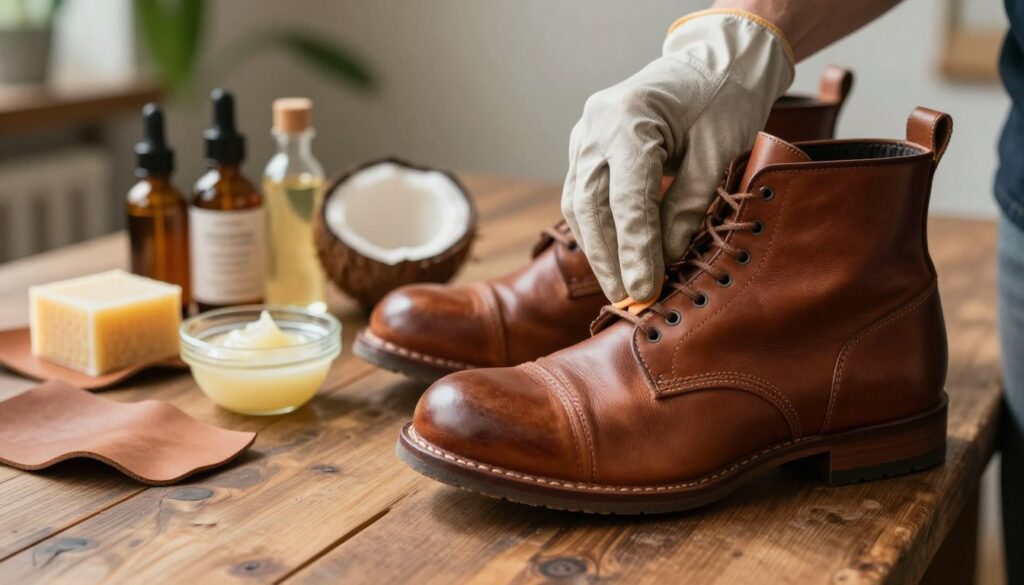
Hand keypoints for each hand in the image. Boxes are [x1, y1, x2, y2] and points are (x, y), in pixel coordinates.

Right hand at [561, 10, 793, 304]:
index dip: (635, 250)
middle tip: (628, 300)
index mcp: (629, 117)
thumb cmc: (723, 99)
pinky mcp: (586, 148)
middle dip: (608, 258)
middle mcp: (595, 125)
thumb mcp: (719, 151)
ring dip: (598, 250)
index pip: (626, 197)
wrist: (712, 63)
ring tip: (620, 288)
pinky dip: (596, 231)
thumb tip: (665, 259)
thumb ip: (689, 205)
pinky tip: (614, 259)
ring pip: (579, 205)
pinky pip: (582, 197)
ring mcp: (584, 135)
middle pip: (591, 205)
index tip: (644, 291)